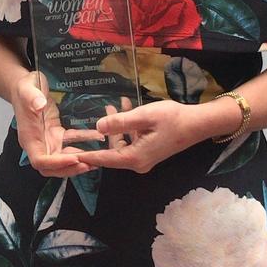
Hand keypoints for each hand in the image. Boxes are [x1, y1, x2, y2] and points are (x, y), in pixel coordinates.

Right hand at [12, 71, 103, 177]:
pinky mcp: (57, 134)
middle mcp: (38, 143)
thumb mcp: (27, 89)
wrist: (27, 85)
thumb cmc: (25, 88)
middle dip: (70, 168)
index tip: (75, 159)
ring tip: (97, 159)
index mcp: (29, 137)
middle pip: (52, 167)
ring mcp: (48, 140)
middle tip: (89, 164)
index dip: (57, 164)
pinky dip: (83, 143)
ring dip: (78, 161)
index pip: (40, 160)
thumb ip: (32, 97)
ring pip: (62, 159)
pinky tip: (98, 139)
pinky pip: (70, 143)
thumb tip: (39, 105)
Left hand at [76, 97, 204, 172]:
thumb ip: (120, 122)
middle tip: (84, 126)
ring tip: (110, 105)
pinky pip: (132, 140)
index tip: (69, 156)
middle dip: (100, 136)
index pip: (104, 159)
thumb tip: (97, 127)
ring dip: (115, 126)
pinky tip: (126, 106)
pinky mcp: (150, 150)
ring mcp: (145, 157)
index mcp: (134, 157)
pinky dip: (127, 126)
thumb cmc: (172, 119)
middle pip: (111, 151)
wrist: (198, 123)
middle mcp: (138, 162)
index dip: (87, 155)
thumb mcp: (144, 116)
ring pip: (122, 143)